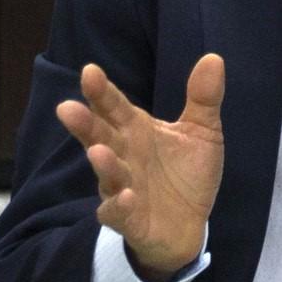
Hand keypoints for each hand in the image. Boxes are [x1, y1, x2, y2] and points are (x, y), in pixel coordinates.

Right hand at [56, 54, 224, 279]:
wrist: (190, 224)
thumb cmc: (186, 173)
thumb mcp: (203, 132)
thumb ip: (204, 98)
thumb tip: (214, 58)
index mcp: (135, 130)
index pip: (114, 106)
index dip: (101, 91)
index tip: (90, 71)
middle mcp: (122, 156)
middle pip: (99, 136)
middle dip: (84, 124)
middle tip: (67, 108)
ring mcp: (122, 188)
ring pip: (107, 175)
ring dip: (102, 164)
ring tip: (97, 152)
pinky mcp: (129, 219)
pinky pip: (118, 213)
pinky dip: (119, 206)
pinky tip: (127, 197)